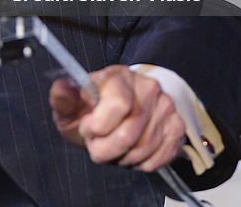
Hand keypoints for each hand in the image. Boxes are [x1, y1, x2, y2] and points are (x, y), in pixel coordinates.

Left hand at [49, 65, 184, 171]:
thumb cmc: (91, 111)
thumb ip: (63, 98)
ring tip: (114, 146)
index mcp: (118, 76)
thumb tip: (63, 87)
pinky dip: (141, 163)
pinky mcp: (177, 127)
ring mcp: (166, 106)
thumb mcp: (71, 106)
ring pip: (144, 149)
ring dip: (123, 157)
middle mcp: (147, 87)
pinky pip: (160, 158)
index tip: (87, 129)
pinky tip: (131, 151)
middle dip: (106, 148)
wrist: (118, 113)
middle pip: (130, 134)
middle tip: (98, 144)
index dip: (99, 126)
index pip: (119, 105)